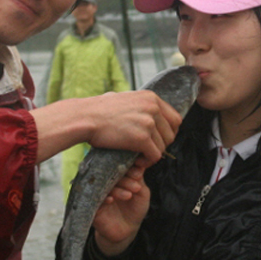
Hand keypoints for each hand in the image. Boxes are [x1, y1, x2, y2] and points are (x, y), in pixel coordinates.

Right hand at [33, 90, 182, 163]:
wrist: (85, 117)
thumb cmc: (98, 110)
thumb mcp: (124, 98)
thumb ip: (139, 104)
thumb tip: (145, 107)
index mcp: (151, 97)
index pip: (175, 118)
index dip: (169, 132)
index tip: (159, 140)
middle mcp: (153, 108)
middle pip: (171, 133)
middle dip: (162, 145)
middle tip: (149, 151)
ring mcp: (148, 122)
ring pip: (163, 146)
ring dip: (153, 154)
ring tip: (140, 157)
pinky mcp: (142, 138)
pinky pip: (155, 155)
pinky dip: (148, 161)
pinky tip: (137, 161)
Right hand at [92, 162, 150, 255]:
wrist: (127, 231)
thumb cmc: (135, 209)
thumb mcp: (142, 192)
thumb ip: (139, 178)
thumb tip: (138, 162)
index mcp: (117, 176)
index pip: (120, 165)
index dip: (129, 167)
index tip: (139, 174)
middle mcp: (106, 181)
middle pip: (111, 173)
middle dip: (125, 179)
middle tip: (136, 187)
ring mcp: (99, 192)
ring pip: (104, 185)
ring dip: (117, 189)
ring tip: (129, 195)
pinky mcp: (92, 205)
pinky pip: (95, 198)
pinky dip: (104, 197)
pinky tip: (111, 200)